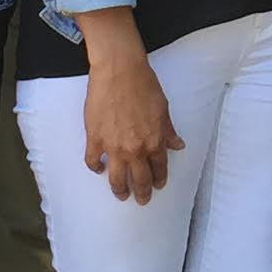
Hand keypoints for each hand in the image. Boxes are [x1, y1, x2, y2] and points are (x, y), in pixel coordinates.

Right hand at [81, 15, 183, 204]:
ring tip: (121, 195)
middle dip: (142, 193)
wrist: (120, 71)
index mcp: (154, 141)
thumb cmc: (144, 85)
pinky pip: (93, 161)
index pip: (159, 168)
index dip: (159, 179)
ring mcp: (113, 146)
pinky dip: (96, 168)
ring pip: (116, 178)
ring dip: (119, 189)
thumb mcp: (163, 109)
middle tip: (141, 200)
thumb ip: (168, 131)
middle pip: (139, 179)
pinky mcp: (94, 139)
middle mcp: (135, 149)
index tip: (157, 186)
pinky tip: (99, 169)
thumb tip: (178, 145)